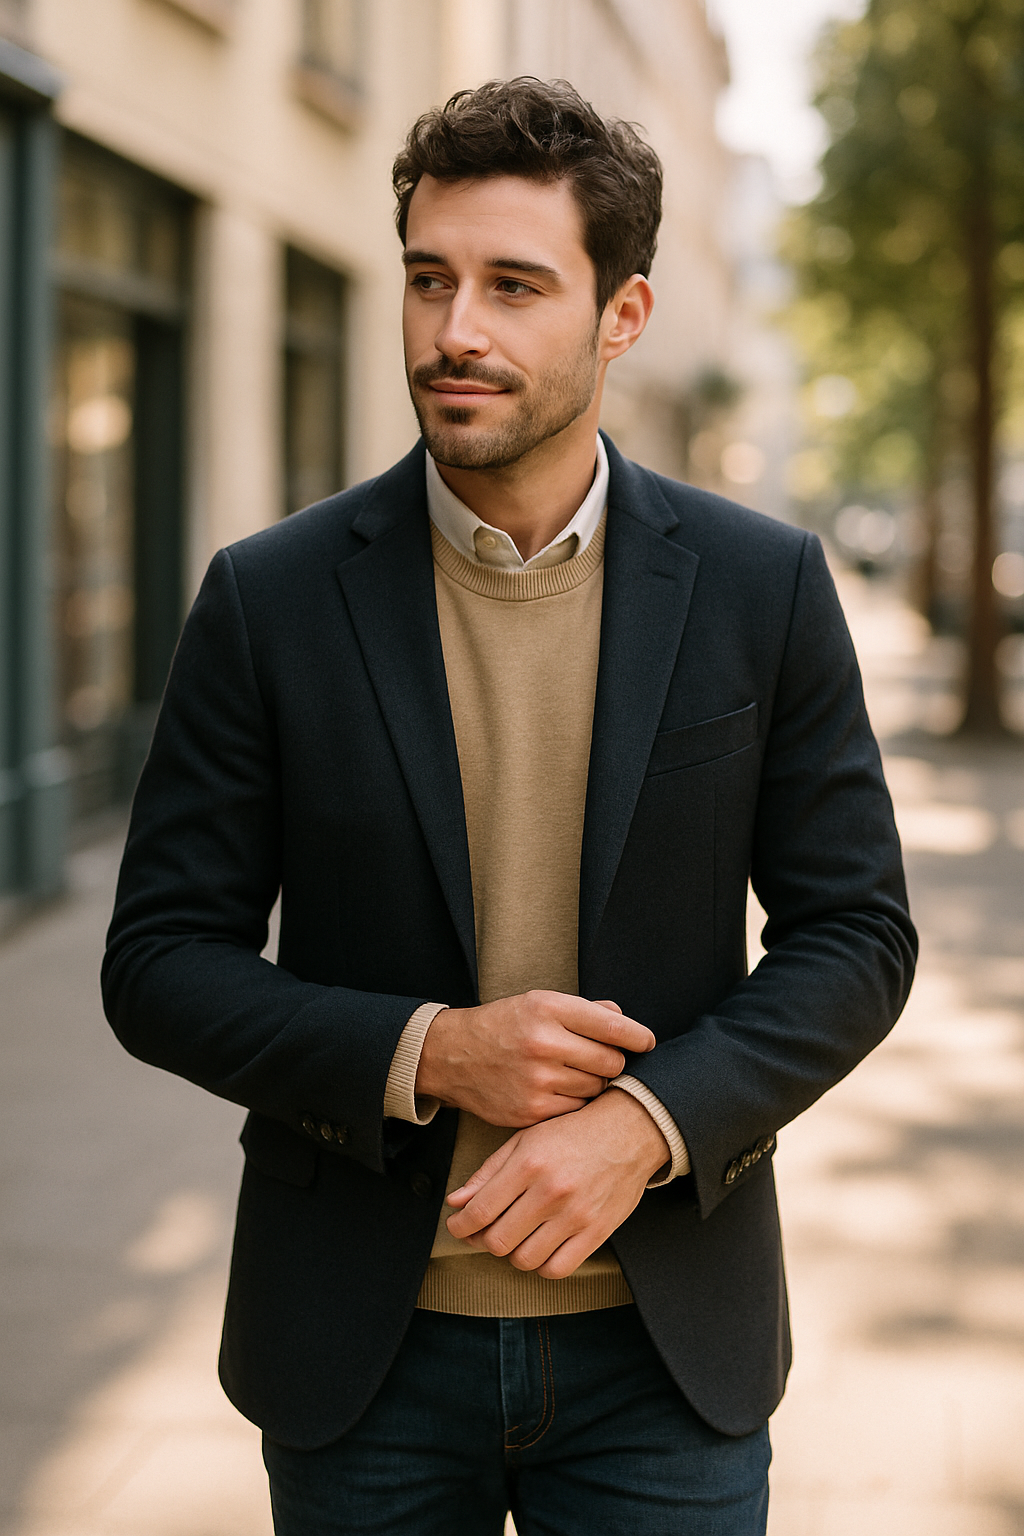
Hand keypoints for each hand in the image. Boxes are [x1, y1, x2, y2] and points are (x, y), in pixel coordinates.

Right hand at [415, 993, 654, 1126]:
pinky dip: (575, 1103)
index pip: (613, 1027)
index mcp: (548, 1009)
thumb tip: (623, 1020)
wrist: (452, 1055)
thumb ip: (584, 1010)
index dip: (638, 1036)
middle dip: (613, 1061)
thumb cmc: (504, 1026)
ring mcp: (537, 1080)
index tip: (646, 1042)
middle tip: (601, 1059)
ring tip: (575, 1073)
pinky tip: (562, 1091)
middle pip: (611, 1061)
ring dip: (594, 1083)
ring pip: (596, 1088)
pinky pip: (576, 1110)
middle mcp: (543, 1043)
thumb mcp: (539, 1002)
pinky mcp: (531, 1111)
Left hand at [443, 1088, 669, 1276]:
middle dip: (482, 1240)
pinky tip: (541, 1247)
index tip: (457, 1225)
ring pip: (524, 1259)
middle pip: (498, 1241)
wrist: (629, 1132)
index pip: (480, 1211)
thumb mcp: (526, 1139)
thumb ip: (489, 1171)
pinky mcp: (597, 1233)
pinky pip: (557, 1269)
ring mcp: (575, 1216)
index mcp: (529, 1163)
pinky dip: (541, 1265)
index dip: (460, 1225)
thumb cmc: (574, 1132)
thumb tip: (456, 1202)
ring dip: (512, 1253)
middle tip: (483, 1231)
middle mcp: (551, 1192)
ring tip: (515, 1236)